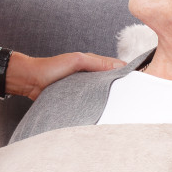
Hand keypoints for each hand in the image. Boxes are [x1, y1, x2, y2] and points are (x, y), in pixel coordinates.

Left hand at [8, 52, 125, 99]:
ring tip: (123, 106)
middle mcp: (90, 73)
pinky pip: (91, 100)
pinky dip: (98, 103)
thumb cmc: (51, 68)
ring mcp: (83, 85)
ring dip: (110, 96)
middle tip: (134, 97)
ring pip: (102, 91)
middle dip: (122, 86)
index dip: (127, 72)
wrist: (31, 81)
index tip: (140, 81)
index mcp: (92, 62)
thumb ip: (97, 63)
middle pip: (111, 80)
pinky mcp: (76, 96)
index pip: (116, 66)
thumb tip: (118, 67)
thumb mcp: (76, 61)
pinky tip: (104, 110)